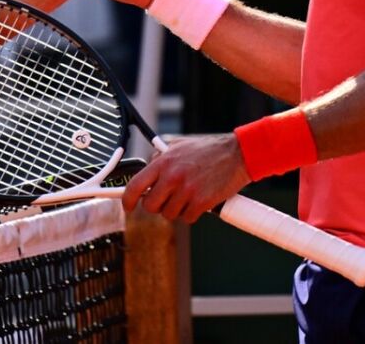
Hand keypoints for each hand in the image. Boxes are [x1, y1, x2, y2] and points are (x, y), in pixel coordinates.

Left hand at [121, 134, 249, 222]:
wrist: (237, 154)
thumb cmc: (208, 150)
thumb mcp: (179, 145)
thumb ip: (160, 158)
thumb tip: (145, 172)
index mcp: (164, 161)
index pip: (135, 185)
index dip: (127, 199)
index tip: (128, 205)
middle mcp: (173, 176)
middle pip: (151, 205)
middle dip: (158, 205)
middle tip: (168, 198)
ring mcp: (187, 190)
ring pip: (169, 214)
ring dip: (177, 209)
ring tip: (188, 195)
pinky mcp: (202, 202)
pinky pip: (187, 218)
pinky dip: (192, 213)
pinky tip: (199, 201)